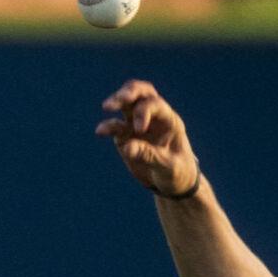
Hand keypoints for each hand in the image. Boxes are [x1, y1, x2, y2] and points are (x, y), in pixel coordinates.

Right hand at [96, 80, 200, 197]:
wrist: (173, 183)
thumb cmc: (177, 172)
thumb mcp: (168, 166)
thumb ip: (150, 155)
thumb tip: (127, 148)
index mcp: (169, 120)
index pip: (154, 104)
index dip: (144, 112)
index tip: (139, 129)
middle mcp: (153, 117)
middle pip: (142, 92)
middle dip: (129, 92)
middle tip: (119, 99)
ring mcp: (138, 124)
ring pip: (127, 102)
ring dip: (117, 101)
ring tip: (106, 107)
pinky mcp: (126, 136)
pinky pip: (115, 126)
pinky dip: (107, 127)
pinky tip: (100, 131)